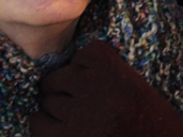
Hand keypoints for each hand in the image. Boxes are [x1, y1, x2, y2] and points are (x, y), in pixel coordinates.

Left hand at [29, 40, 182, 136]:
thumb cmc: (144, 115)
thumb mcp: (130, 82)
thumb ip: (99, 71)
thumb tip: (54, 74)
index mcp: (110, 66)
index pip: (83, 53)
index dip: (89, 69)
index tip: (104, 83)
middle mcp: (93, 86)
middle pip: (58, 77)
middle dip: (66, 89)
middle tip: (87, 103)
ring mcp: (78, 113)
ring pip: (47, 99)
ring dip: (57, 107)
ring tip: (80, 117)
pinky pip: (38, 123)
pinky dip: (42, 123)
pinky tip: (58, 127)